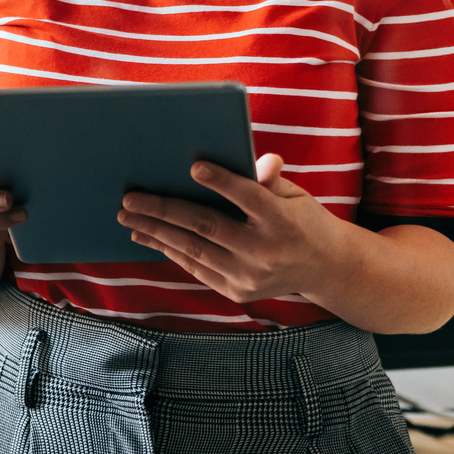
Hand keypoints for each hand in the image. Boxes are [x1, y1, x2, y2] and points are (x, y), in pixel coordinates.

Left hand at [117, 154, 347, 304]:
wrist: (324, 268)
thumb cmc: (302, 219)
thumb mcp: (295, 194)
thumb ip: (270, 180)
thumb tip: (261, 160)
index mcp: (283, 222)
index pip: (249, 198)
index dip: (222, 182)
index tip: (194, 166)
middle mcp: (265, 253)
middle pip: (207, 227)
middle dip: (163, 211)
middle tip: (130, 198)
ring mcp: (250, 277)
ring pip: (194, 250)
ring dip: (156, 233)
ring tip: (128, 218)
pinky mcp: (238, 292)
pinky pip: (197, 268)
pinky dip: (171, 251)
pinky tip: (149, 237)